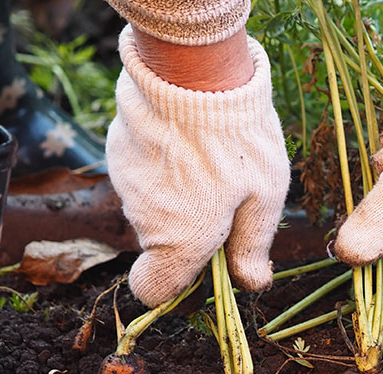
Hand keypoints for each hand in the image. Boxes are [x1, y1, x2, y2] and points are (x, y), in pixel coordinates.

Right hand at [106, 26, 289, 306]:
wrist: (193, 73)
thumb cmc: (239, 140)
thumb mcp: (265, 197)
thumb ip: (253, 245)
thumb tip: (251, 285)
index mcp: (179, 242)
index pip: (154, 291)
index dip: (179, 287)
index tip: (209, 268)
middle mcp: (143, 221)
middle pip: (163, 246)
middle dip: (193, 234)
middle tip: (231, 199)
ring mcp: (126, 184)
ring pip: (155, 207)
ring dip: (181, 197)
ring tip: (214, 160)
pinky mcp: (117, 151)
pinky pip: (145, 174)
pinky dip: (165, 167)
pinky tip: (190, 140)